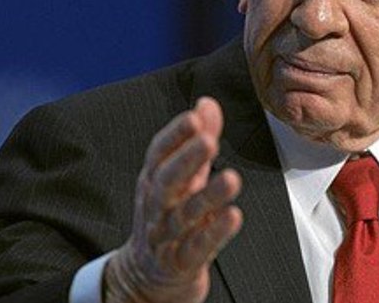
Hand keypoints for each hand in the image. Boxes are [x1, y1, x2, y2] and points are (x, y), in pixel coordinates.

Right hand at [104, 97, 242, 302]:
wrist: (146, 276)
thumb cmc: (167, 216)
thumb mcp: (180, 177)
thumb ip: (196, 140)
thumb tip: (207, 103)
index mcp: (153, 180)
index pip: (158, 153)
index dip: (176, 135)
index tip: (194, 117)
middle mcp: (155, 205)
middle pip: (167, 180)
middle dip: (187, 159)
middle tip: (209, 141)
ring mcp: (165, 235)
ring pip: (184, 214)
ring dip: (208, 196)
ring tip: (232, 179)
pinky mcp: (180, 262)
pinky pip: (197, 247)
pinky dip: (215, 233)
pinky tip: (233, 216)